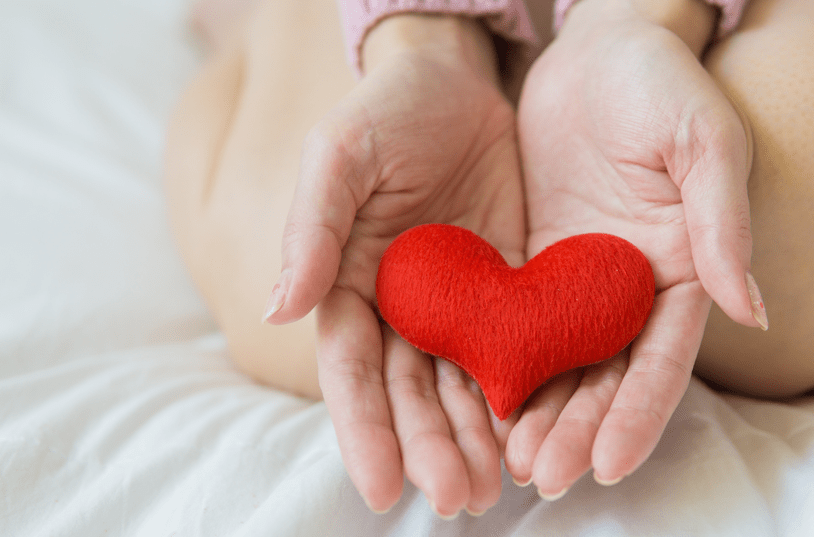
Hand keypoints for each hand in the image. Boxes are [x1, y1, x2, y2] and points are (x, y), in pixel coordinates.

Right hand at [263, 15, 524, 516]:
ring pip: (461, 386)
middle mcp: (401, 308)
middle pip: (410, 393)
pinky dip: (519, 394)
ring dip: (475, 438)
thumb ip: (313, 229)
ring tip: (495, 487)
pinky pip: (513, 350)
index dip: (365, 431)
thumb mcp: (340, 156)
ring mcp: (456, 305)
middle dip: (430, 447)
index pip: (352, 372)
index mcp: (350, 285)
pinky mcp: (507, 291)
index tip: (384, 489)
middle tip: (458, 497)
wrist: (458, 83)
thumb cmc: (387, 112)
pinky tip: (533, 431)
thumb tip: (280, 307)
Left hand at [506, 0, 765, 495]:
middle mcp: (632, 288)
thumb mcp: (704, 142)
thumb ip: (723, 224)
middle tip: (544, 476)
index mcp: (682, 271)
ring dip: (539, 413)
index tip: (610, 463)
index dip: (638, 413)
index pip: (663, 359)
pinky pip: (518, 323)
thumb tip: (754, 311)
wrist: (600, 50)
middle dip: (578, 429)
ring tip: (511, 462)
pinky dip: (504, 365)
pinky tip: (480, 403)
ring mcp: (582, 281)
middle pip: (607, 376)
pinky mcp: (536, 264)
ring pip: (561, 362)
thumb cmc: (663, 84)